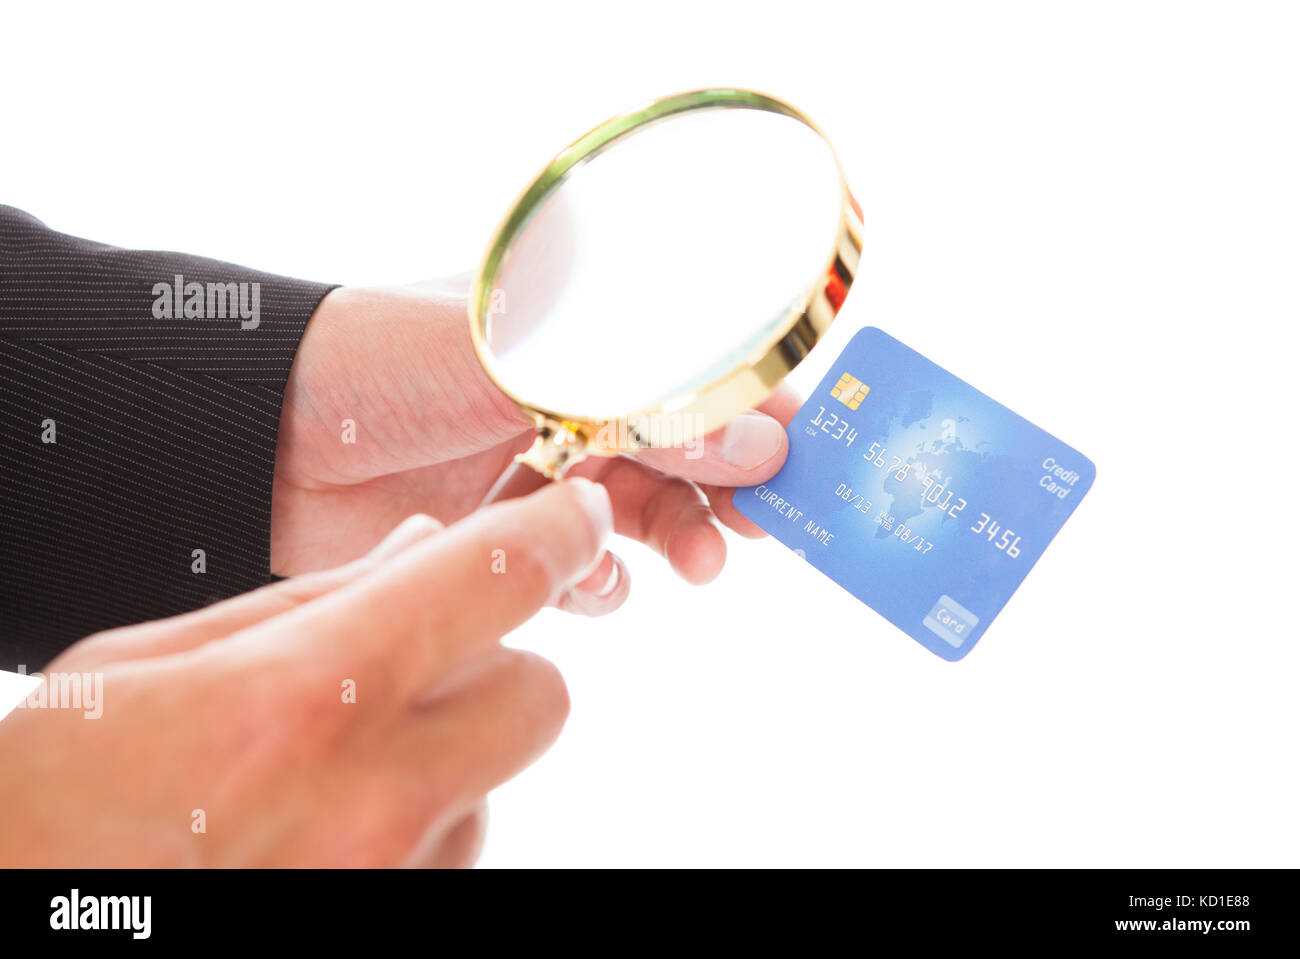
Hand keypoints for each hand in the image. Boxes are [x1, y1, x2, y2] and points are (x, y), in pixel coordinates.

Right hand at [0, 481, 609, 866]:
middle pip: (538, 693)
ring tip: (322, 761)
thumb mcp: (150, 663)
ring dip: (444, 748)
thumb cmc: (51, 804)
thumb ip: (311, 601)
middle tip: (420, 653)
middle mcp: (372, 803)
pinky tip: (323, 820)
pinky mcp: (401, 921)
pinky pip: (457, 846)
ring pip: (495, 778)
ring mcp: (393, 882)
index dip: (551, 534)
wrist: (15, 921)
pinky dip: (419, 818)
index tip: (574, 518)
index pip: (491, 581)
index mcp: (304, 698)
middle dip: (496, 659)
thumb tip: (425, 547)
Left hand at [271, 279, 797, 610]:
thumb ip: (652, 402)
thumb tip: (767, 441)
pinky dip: (599, 579)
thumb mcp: (533, 366)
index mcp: (586, 328)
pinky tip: (594, 583)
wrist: (262, 432)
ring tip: (696, 564)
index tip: (807, 462)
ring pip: (643, 510)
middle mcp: (573, 393)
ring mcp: (540, 463)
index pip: (705, 362)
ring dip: (678, 537)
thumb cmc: (390, 357)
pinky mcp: (505, 530)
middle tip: (757, 529)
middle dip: (729, 488)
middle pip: (687, 444)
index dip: (762, 408)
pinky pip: (580, 564)